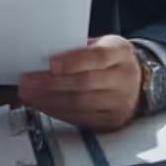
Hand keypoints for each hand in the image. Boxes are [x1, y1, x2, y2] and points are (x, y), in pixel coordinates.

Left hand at [17, 35, 141, 131]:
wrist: (137, 82)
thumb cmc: (112, 60)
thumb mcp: (101, 45)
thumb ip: (78, 49)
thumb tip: (44, 57)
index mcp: (120, 53)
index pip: (97, 57)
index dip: (72, 62)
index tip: (50, 64)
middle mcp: (124, 79)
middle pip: (85, 83)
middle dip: (51, 84)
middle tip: (28, 82)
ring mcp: (119, 103)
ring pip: (80, 103)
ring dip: (49, 100)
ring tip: (29, 94)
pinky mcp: (110, 120)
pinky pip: (79, 118)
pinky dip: (57, 111)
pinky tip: (43, 104)